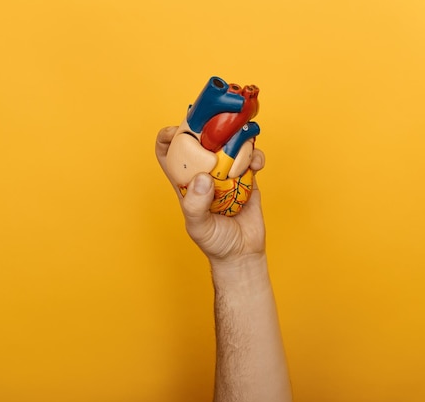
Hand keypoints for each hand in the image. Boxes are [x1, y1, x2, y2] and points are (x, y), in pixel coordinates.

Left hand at [156, 126, 266, 264]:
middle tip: (217, 124)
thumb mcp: (198, 226)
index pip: (169, 153)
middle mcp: (205, 173)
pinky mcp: (248, 178)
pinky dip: (255, 155)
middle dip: (208, 128)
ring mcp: (227, 174)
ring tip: (240, 140)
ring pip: (229, 145)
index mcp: (185, 181)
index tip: (177, 131)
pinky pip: (251, 159)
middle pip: (201, 141)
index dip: (169, 138)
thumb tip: (204, 178)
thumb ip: (196, 204)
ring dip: (236, 138)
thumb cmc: (215, 242)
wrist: (242, 254)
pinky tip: (255, 162)